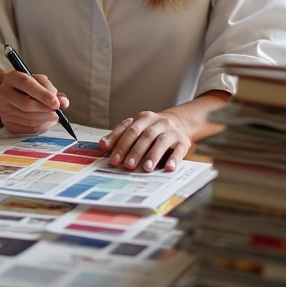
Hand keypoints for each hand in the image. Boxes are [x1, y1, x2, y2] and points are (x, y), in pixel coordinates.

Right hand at [0, 71, 69, 133]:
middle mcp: (3, 92)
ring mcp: (2, 109)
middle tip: (57, 112)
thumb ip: (52, 90)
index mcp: (11, 77)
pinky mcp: (6, 123)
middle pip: (26, 104)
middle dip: (45, 109)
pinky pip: (27, 129)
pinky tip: (44, 121)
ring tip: (53, 116)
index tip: (56, 103)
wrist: (13, 96)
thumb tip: (63, 102)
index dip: (43, 95)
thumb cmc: (29, 88)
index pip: (27, 84)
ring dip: (45, 119)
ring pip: (28, 118)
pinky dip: (40, 126)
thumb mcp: (40, 82)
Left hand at [99, 91, 230, 171]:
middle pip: (144, 136)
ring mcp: (171, 131)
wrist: (181, 122)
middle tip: (127, 165)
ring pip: (160, 142)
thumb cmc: (152, 128)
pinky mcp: (183, 141)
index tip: (113, 158)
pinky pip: (179, 150)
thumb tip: (102, 145)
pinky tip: (169, 168)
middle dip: (134, 151)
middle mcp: (157, 122)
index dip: (120, 144)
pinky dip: (174, 159)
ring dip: (152, 155)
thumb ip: (120, 136)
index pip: (129, 130)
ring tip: (145, 168)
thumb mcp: (137, 127)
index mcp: (143, 118)